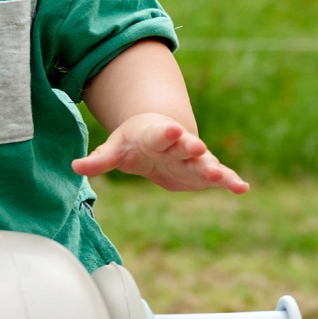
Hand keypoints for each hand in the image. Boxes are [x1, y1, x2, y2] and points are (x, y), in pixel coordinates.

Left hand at [73, 112, 248, 193]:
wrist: (158, 136)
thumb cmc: (133, 143)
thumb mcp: (115, 149)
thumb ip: (99, 159)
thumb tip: (75, 167)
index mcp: (155, 135)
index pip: (158, 134)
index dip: (164, 133)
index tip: (170, 130)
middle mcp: (178, 144)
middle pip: (185, 146)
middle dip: (190, 148)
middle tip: (197, 148)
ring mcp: (193, 158)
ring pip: (204, 163)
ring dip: (213, 169)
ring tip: (221, 176)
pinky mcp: (203, 172)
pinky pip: (220, 176)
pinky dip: (230, 182)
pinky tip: (242, 189)